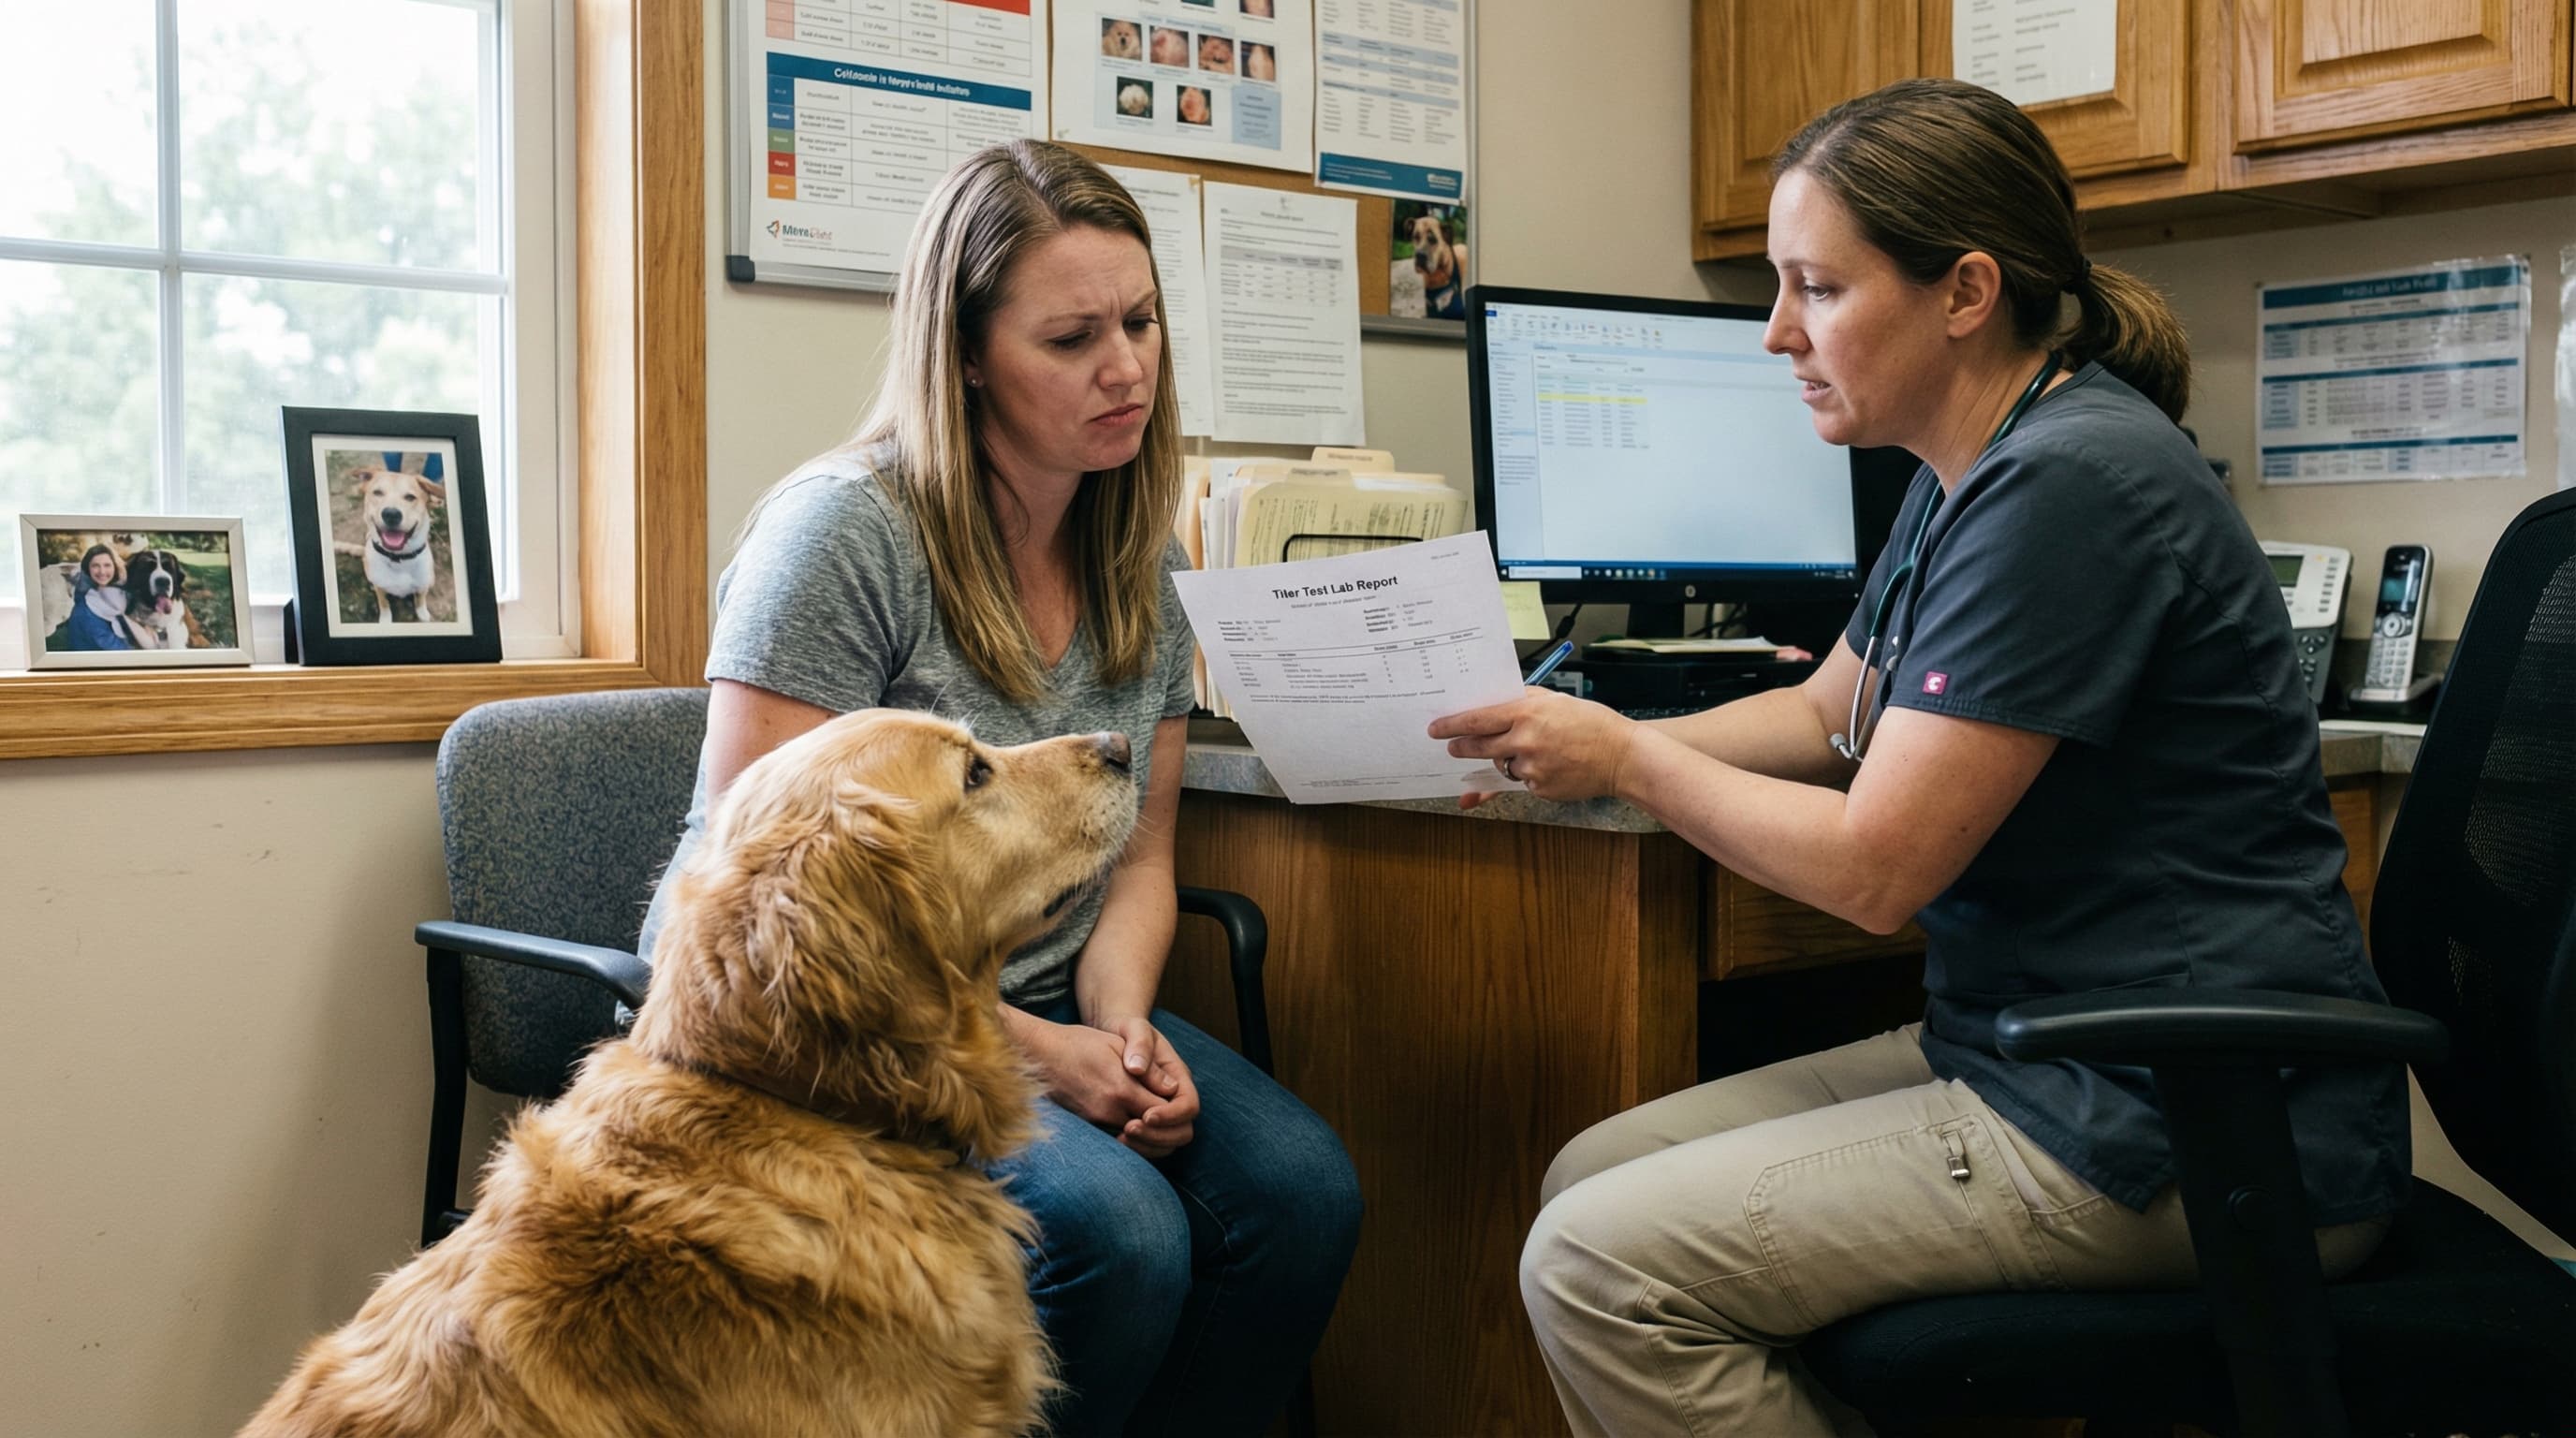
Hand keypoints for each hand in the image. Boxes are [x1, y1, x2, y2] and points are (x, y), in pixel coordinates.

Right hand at [1013, 1014, 1165, 1139]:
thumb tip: (1173, 1088)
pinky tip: (1135, 1124)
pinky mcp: (1086, 1125)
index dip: (1174, 1110)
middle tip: (1170, 1117)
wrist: (1038, 1054)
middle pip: (1152, 1133)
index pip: (1162, 1112)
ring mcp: (1096, 1121)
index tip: (1173, 1099)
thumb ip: (1149, 1070)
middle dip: (1165, 1128)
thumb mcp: (1117, 1045)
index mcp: (1121, 1088)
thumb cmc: (1078, 1043)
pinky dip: (1130, 1135)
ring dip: (1149, 1134)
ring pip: (1135, 1140)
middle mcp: (1109, 1111)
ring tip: (1156, 1121)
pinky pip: (1116, 1137)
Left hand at [1093, 1014, 1199, 1156]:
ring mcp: (1161, 1112)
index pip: (1188, 1105)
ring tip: (1119, 1136)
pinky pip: (1150, 1144)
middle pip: (1183, 1130)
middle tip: (1128, 1129)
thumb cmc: (1125, 1029)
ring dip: (1147, 1145)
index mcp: (1178, 1076)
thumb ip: (1139, 1044)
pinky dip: (1137, 1148)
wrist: (1113, 1036)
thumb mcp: (1133, 1027)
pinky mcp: (1145, 1122)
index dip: (1171, 1115)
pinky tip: (1114, 1140)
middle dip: (1158, 1135)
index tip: (1146, 1115)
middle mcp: (1173, 1097)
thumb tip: (1137, 1069)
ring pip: (1167, 1142)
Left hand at [1430, 686, 1640, 805]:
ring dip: (1509, 759)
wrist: (1621, 756)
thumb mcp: (1554, 700)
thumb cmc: (1591, 723)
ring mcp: (1532, 768)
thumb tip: (1492, 706)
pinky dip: (1531, 774)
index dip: (1452, 725)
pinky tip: (1554, 765)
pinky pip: (1523, 782)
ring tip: (1540, 750)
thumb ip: (1522, 702)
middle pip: (1479, 747)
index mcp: (1527, 713)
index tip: (1436, 729)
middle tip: (1453, 747)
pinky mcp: (1540, 789)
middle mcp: (1525, 740)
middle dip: (1462, 747)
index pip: (1477, 719)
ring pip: (1503, 765)